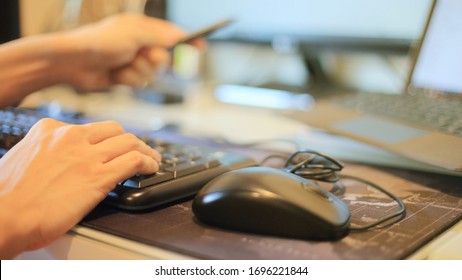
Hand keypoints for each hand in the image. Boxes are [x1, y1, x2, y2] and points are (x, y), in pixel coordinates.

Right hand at [0, 118, 160, 257]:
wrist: (4, 217)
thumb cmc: (9, 196)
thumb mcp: (24, 157)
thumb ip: (47, 151)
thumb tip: (62, 159)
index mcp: (50, 130)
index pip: (90, 127)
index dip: (108, 138)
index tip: (114, 147)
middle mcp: (70, 137)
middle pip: (115, 130)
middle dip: (130, 140)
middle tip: (139, 150)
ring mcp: (86, 156)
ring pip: (129, 142)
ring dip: (145, 150)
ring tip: (152, 160)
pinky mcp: (97, 177)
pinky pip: (133, 161)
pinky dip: (147, 163)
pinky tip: (151, 168)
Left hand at [59, 13, 186, 89]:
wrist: (74, 62)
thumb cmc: (100, 42)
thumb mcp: (133, 34)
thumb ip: (159, 36)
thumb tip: (179, 37)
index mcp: (143, 28)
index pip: (172, 35)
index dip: (187, 41)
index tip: (201, 47)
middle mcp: (140, 44)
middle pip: (165, 59)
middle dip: (155, 61)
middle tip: (144, 56)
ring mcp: (133, 61)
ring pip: (152, 74)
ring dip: (139, 72)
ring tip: (123, 65)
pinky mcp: (126, 76)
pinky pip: (139, 83)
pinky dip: (129, 80)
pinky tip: (116, 74)